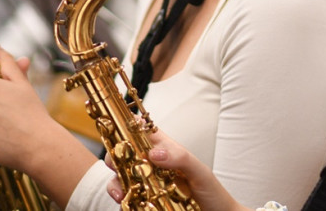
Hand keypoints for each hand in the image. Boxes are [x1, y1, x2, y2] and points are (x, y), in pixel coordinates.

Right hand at [104, 130, 249, 210]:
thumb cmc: (211, 191)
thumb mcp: (199, 171)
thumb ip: (180, 158)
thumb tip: (154, 153)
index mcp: (166, 149)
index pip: (142, 130)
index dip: (127, 124)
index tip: (116, 125)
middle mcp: (153, 164)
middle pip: (125, 152)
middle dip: (114, 155)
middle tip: (115, 163)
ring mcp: (147, 183)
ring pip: (121, 176)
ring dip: (115, 182)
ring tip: (120, 193)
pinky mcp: (144, 201)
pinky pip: (127, 197)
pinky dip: (121, 198)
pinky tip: (125, 202)